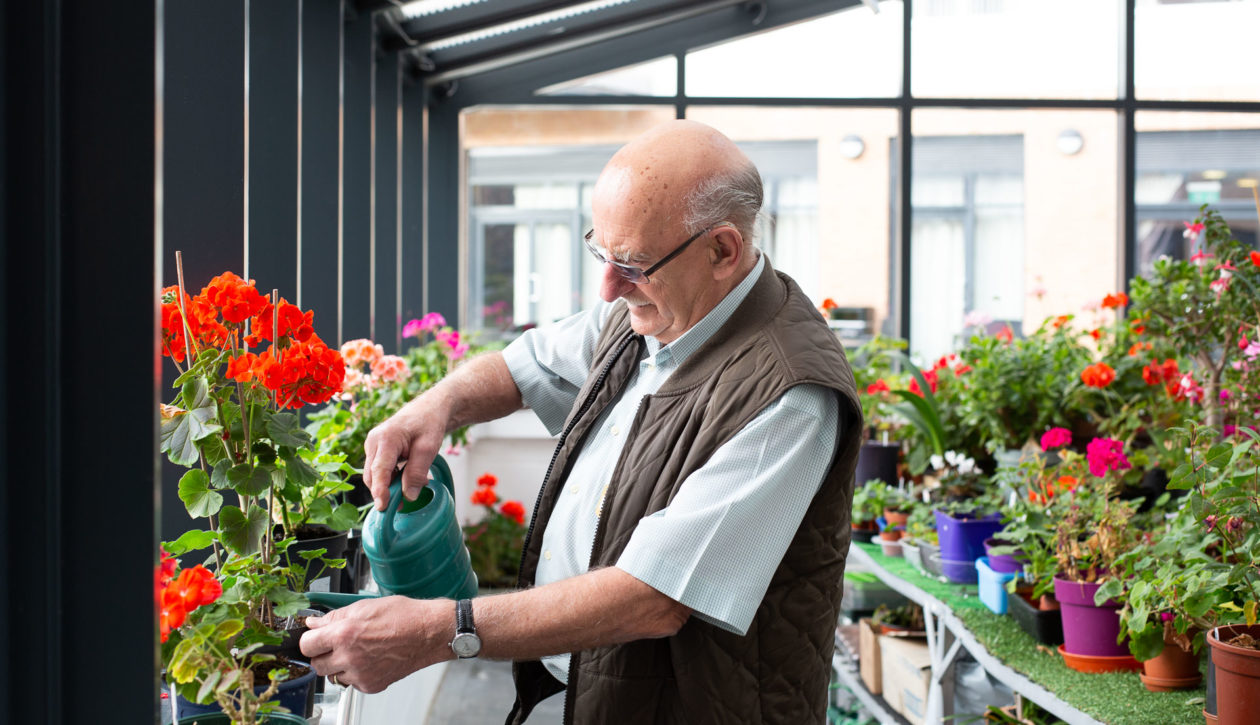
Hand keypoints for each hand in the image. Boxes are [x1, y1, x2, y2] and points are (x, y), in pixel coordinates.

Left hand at [299, 596, 453, 693]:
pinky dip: (356, 673)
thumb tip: (314, 623)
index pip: (307, 645)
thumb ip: (334, 617)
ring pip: (334, 676)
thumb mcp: (364, 606)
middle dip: (322, 654)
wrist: (428, 633)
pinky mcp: (371, 685)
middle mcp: (349, 657)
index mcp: (344, 634)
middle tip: (336, 644)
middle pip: (317, 665)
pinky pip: (352, 683)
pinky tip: (370, 659)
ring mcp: (360, 674)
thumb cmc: (403, 616)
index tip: (314, 638)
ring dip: (339, 665)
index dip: (309, 640)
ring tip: (358, 651)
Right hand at [363, 397, 448, 510]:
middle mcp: (373, 441)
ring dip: (390, 485)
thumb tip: (409, 496)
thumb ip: (417, 473)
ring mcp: (372, 445)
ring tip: (416, 484)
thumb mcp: (428, 448)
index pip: (379, 470)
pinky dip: (391, 478)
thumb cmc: (429, 424)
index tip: (383, 507)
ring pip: (375, 474)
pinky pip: (379, 470)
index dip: (380, 491)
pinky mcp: (376, 450)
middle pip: (373, 475)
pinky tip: (408, 477)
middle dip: (385, 492)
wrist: (428, 409)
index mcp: (386, 438)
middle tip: (404, 504)